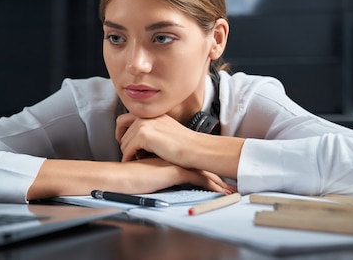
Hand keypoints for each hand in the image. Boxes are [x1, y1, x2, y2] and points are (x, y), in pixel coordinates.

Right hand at [27, 157, 235, 199]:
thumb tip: (162, 178)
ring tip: (230, 191)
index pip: (192, 163)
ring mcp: (177, 164)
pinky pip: (198, 179)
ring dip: (217, 182)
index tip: (220, 179)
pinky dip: (211, 186)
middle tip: (231, 186)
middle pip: (201, 165)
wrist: (121, 178)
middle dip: (216, 175)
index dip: (206, 170)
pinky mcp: (176, 172)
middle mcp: (175, 159)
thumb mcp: (146, 172)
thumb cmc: (129, 177)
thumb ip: (156, 170)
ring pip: (203, 171)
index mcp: (169, 159)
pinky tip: (221, 192)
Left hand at [116, 112, 192, 164]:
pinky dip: (128, 157)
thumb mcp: (166, 129)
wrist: (194, 149)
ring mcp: (144, 124)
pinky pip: (127, 149)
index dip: (122, 131)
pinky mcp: (143, 135)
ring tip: (138, 158)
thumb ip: (152, 128)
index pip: (125, 118)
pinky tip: (135, 162)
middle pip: (121, 128)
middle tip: (128, 151)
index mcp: (152, 113)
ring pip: (124, 141)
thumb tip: (138, 139)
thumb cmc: (185, 144)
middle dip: (123, 141)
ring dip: (128, 151)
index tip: (125, 141)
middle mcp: (147, 116)